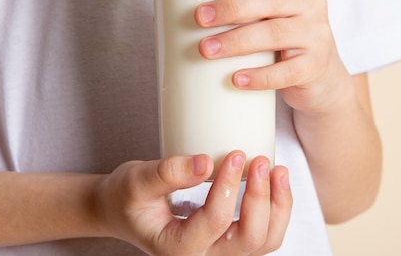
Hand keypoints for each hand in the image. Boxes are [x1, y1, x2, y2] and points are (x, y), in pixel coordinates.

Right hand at [94, 151, 291, 255]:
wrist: (123, 210)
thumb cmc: (127, 198)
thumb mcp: (136, 182)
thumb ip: (168, 173)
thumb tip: (205, 163)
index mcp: (178, 248)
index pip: (215, 220)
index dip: (229, 185)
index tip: (234, 154)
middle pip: (249, 239)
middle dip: (260, 198)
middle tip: (260, 161)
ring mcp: (219, 251)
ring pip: (264, 240)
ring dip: (277, 206)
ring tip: (277, 170)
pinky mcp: (228, 239)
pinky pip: (262, 232)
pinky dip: (274, 209)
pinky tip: (273, 181)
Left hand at [194, 0, 351, 114]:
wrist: (319, 78)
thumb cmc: (279, 35)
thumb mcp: (268, 11)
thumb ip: (238, 0)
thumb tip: (171, 3)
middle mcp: (311, 1)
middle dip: (232, 6)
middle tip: (200, 17)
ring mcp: (316, 35)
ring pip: (275, 34)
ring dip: (235, 42)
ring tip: (206, 49)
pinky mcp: (314, 67)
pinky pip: (286, 72)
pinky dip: (258, 77)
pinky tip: (236, 78)